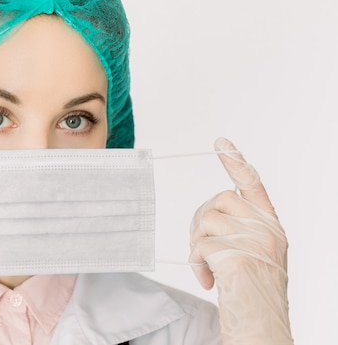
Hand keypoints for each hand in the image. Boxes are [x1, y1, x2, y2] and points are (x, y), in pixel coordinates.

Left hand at [189, 137, 292, 344]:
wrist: (262, 330)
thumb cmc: (253, 296)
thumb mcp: (255, 258)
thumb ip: (239, 232)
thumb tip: (209, 215)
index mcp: (273, 228)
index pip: (254, 186)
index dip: (236, 164)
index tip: (221, 143)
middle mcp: (268, 231)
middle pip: (221, 199)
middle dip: (201, 219)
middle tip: (199, 247)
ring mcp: (256, 243)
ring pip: (208, 219)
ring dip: (197, 243)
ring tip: (205, 267)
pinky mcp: (238, 258)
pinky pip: (201, 244)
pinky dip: (196, 262)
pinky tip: (207, 280)